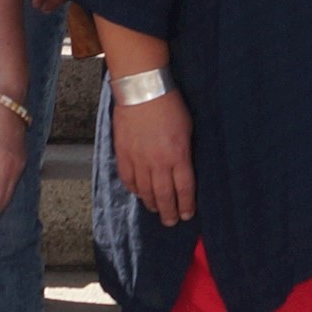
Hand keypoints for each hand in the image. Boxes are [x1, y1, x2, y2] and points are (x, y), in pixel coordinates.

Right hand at [114, 84, 194, 223]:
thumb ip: (185, 152)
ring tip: (156, 210)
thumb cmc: (169, 104)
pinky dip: (134, 190)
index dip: (186, 205)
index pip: (184, 189)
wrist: (143, 90)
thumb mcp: (188, 129)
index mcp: (178, 155)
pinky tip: (139, 194)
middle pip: (164, 196)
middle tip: (171, 221)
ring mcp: (139, 159)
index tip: (187, 214)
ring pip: (145, 191)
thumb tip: (184, 169)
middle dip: (169, 212)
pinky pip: (128, 179)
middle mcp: (158, 162)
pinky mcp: (123, 154)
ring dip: (151, 204)